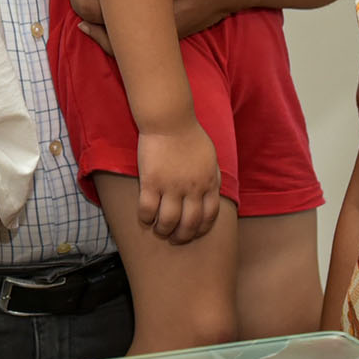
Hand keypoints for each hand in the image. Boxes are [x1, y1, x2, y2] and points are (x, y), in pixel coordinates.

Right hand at [137, 122, 221, 243]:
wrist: (170, 121)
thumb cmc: (190, 135)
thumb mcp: (211, 158)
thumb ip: (214, 177)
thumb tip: (214, 191)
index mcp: (209, 183)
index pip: (209, 216)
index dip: (200, 229)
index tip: (192, 233)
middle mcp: (193, 189)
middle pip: (189, 224)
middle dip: (182, 237)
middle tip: (174, 238)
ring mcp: (172, 186)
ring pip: (168, 221)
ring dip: (163, 230)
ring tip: (158, 230)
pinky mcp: (152, 182)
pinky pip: (148, 209)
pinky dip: (145, 218)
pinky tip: (144, 218)